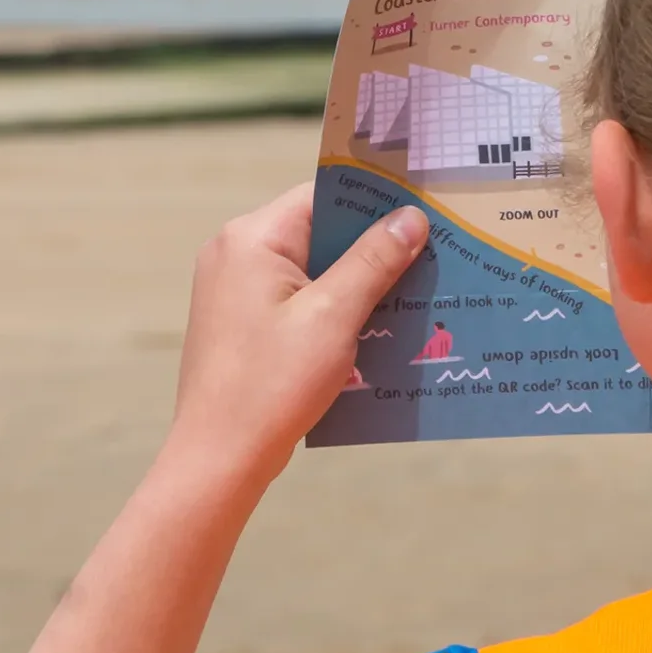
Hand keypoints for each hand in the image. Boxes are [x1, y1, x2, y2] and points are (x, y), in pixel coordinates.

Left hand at [166, 186, 430, 489]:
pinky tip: (375, 328)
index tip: (425, 211)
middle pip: (319, 230)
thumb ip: (373, 261)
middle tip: (432, 255)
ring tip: (412, 294)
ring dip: (359, 282)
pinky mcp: (243, 322)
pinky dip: (336, 308)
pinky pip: (300, 299)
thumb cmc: (272, 383)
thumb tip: (410, 218)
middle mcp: (236, 254)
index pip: (323, 196)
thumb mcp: (334, 316)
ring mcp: (235, 290)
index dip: (375, 202)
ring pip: (313, 268)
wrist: (219, 457)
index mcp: (251, 239)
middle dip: (373, 246)